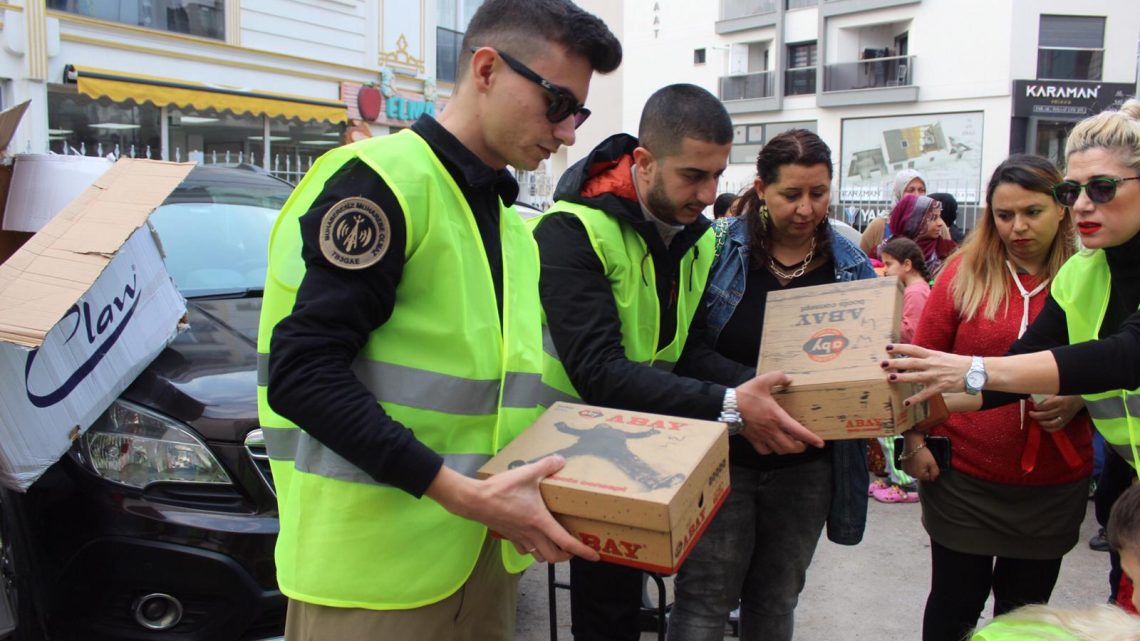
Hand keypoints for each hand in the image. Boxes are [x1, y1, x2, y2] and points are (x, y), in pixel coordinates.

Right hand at [426, 456, 598, 563]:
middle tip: (574, 549)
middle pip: (554, 557)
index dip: (583, 551)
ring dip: (550, 554)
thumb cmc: (501, 489)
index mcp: (540, 522)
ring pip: (539, 556)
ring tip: (557, 545)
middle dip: (567, 556)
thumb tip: (561, 459)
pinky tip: (533, 539)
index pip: (566, 542)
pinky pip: (524, 550)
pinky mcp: (508, 535)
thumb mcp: (528, 472)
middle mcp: (531, 534)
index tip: (595, 556)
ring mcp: (519, 537)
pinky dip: (533, 549)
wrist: (474, 500)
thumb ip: (547, 465)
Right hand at [736, 372, 823, 454]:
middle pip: (790, 446)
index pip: (798, 431)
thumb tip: (789, 378)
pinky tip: (772, 445)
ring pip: (779, 450)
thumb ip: (777, 377)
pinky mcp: (752, 439)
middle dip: (800, 447)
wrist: (727, 406)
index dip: (811, 438)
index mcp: (777, 416)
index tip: (820, 443)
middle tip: (804, 443)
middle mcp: (771, 429)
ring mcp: (762, 436)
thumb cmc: (745, 395)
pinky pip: (764, 450)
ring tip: (791, 444)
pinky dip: (771, 450)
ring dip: (788, 450)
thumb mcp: (762, 381)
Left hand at [882, 344, 971, 405]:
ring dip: (902, 377)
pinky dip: (915, 399)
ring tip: (889, 378)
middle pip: (911, 362)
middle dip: (896, 362)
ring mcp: (936, 376)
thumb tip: (911, 356)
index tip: (887, 347)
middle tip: (882, 363)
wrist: (975, 371)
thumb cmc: (956, 364)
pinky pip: (925, 394)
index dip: (900, 347)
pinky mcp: (940, 387)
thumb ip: (927, 357)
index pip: (914, 349)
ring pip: (916, 376)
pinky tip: (905, 403)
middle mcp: (933, 364)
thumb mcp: (941, 356)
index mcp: (932, 355)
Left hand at [1028, 395, 1083, 432]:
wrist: (1080, 398)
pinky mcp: (1066, 422)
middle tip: (1031, 413)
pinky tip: (1043, 425)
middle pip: (1046, 415)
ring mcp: (1065, 417)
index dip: (1037, 406)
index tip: (1033, 405)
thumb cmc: (1066, 394)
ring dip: (1042, 422)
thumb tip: (1031, 399)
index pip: (1045, 405)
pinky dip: (1048, 429)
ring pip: (1051, 424)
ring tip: (1037, 419)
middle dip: (1036, 415)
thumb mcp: (1056, 392)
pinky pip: (1057, 428)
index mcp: (1060, 401)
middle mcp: (1062, 410)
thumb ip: (1044, 396)